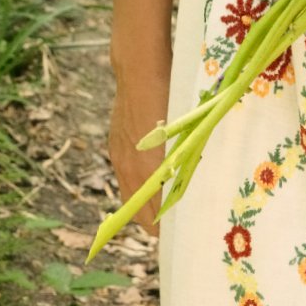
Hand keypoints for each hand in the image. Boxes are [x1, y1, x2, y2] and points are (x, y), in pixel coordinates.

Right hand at [108, 69, 171, 233]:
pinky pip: (126, 176)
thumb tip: (190, 185)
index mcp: (147, 170)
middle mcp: (128, 168)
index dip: (165, 230)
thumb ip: (185, 162)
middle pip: (138, 213)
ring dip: (146, 204)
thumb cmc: (172, 99)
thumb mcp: (185, 134)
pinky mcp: (115, 146)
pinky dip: (139, 184)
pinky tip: (154, 177)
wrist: (139, 71)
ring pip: (130, 195)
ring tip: (167, 205)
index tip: (180, 235)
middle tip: (177, 225)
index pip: (152, 217)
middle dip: (155, 223)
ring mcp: (119, 157)